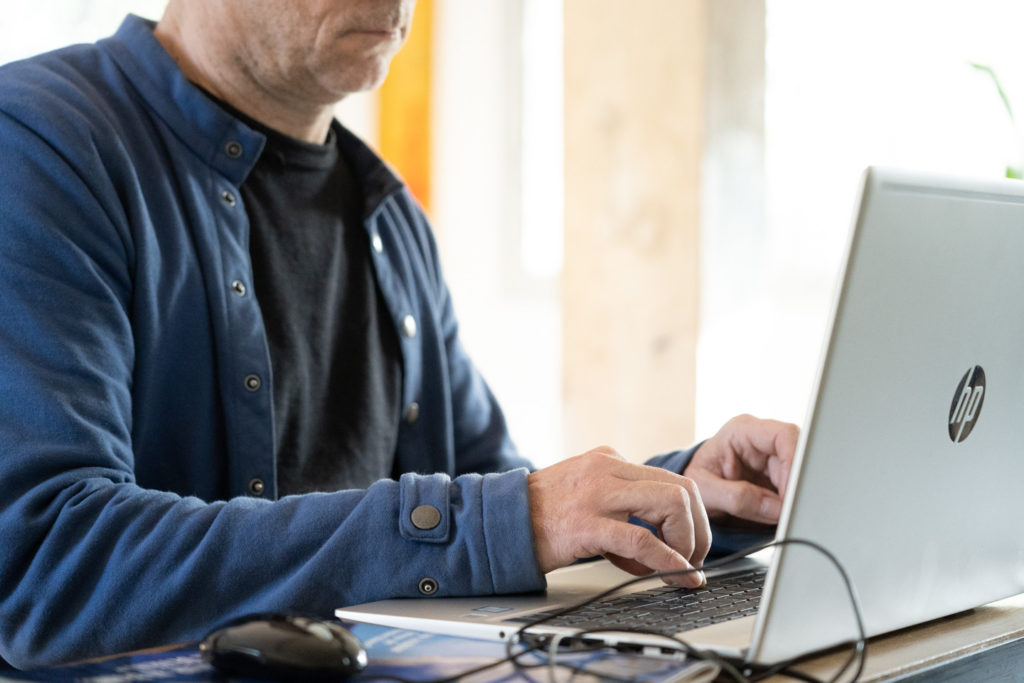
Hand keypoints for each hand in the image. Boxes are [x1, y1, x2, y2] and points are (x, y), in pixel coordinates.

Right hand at [527, 446, 709, 586]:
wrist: (496, 521)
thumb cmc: (540, 515)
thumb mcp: (586, 495)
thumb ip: (621, 508)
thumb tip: (659, 547)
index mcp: (610, 461)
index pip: (670, 479)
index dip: (691, 516)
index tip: (689, 544)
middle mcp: (608, 469)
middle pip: (682, 488)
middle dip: (698, 528)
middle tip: (693, 558)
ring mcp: (598, 494)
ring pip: (672, 505)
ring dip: (687, 542)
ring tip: (680, 568)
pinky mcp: (586, 523)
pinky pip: (643, 541)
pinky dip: (667, 561)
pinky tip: (672, 575)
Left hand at [684, 414, 798, 525]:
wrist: (688, 490)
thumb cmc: (694, 481)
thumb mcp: (706, 491)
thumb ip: (737, 498)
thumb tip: (776, 508)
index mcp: (741, 431)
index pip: (783, 436)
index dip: (794, 462)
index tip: (791, 492)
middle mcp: (762, 440)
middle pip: (798, 456)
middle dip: (796, 486)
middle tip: (790, 512)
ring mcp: (771, 457)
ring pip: (800, 475)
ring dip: (794, 497)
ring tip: (782, 517)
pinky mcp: (777, 475)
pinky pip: (794, 488)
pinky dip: (791, 504)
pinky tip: (781, 516)